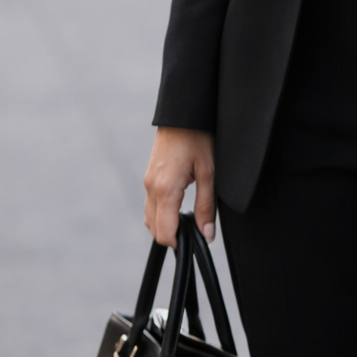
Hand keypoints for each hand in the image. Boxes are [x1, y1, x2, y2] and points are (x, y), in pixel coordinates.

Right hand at [143, 127, 215, 247]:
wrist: (183, 112)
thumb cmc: (198, 138)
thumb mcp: (209, 173)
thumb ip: (207, 207)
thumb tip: (207, 235)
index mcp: (165, 190)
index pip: (165, 233)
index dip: (180, 243)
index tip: (195, 242)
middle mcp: (151, 188)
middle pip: (154, 229)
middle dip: (173, 236)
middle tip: (194, 230)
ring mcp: (147, 182)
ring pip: (150, 218)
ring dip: (166, 225)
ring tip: (188, 219)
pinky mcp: (149, 176)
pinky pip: (150, 204)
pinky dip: (161, 213)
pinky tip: (178, 206)